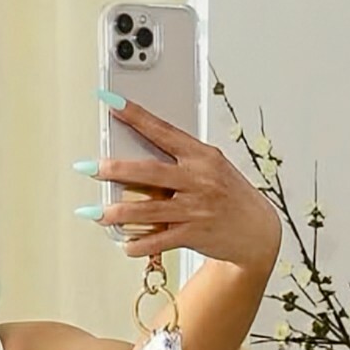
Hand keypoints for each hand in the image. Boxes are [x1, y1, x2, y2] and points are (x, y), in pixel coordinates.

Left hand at [92, 98, 280, 265]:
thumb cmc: (228, 196)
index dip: (136, 116)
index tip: (112, 104)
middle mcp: (198, 179)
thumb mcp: (211, 169)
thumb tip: (138, 161)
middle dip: (118, 170)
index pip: (163, 130)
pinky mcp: (194, 235)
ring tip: (98, 213)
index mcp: (201, 155)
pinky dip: (140, 244)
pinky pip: (160, 241)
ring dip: (120, 213)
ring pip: (150, 210)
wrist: (257, 232)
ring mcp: (196, 208)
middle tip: (92, 168)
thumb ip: (180, 162)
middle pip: (151, 172)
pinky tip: (125, 245)